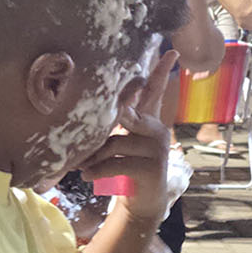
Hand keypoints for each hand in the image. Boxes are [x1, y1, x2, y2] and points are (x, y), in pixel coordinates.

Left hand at [78, 50, 178, 223]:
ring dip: (93, 155)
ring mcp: (157, 148)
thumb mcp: (114, 144)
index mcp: (147, 120)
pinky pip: (115, 162)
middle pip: (125, 115)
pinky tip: (87, 176)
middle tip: (88, 131)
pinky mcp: (151, 168)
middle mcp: (156, 129)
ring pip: (114, 142)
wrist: (140, 202)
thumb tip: (86, 113)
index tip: (170, 51)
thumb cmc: (122, 168)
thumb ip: (109, 127)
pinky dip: (96, 169)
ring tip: (81, 165)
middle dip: (106, 122)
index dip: (160, 71)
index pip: (154, 92)